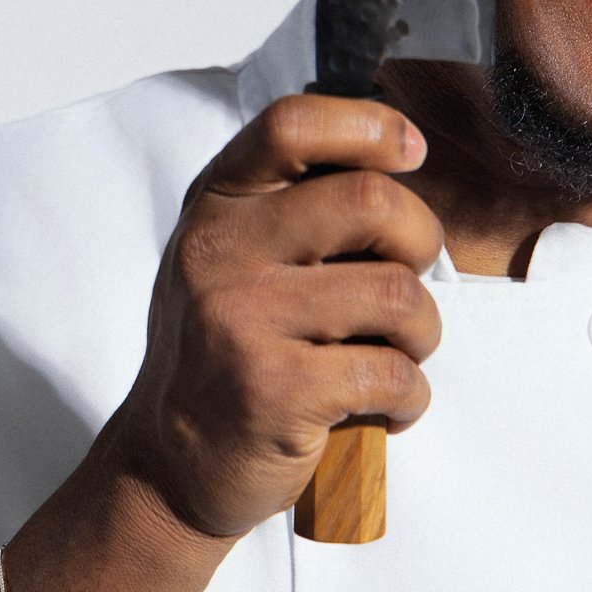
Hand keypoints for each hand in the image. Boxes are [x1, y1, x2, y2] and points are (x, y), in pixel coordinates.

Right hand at [96, 93, 444, 541]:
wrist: (171, 466)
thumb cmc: (223, 354)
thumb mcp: (231, 259)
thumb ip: (290, 205)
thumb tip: (396, 153)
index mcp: (216, 206)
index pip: (293, 125)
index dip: (369, 127)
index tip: (408, 153)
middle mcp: (219, 252)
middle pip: (371, 202)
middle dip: (421, 242)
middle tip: (409, 281)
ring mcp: (242, 320)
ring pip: (398, 294)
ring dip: (421, 335)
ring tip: (393, 357)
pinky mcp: (273, 390)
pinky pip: (392, 373)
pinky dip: (409, 397)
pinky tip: (382, 408)